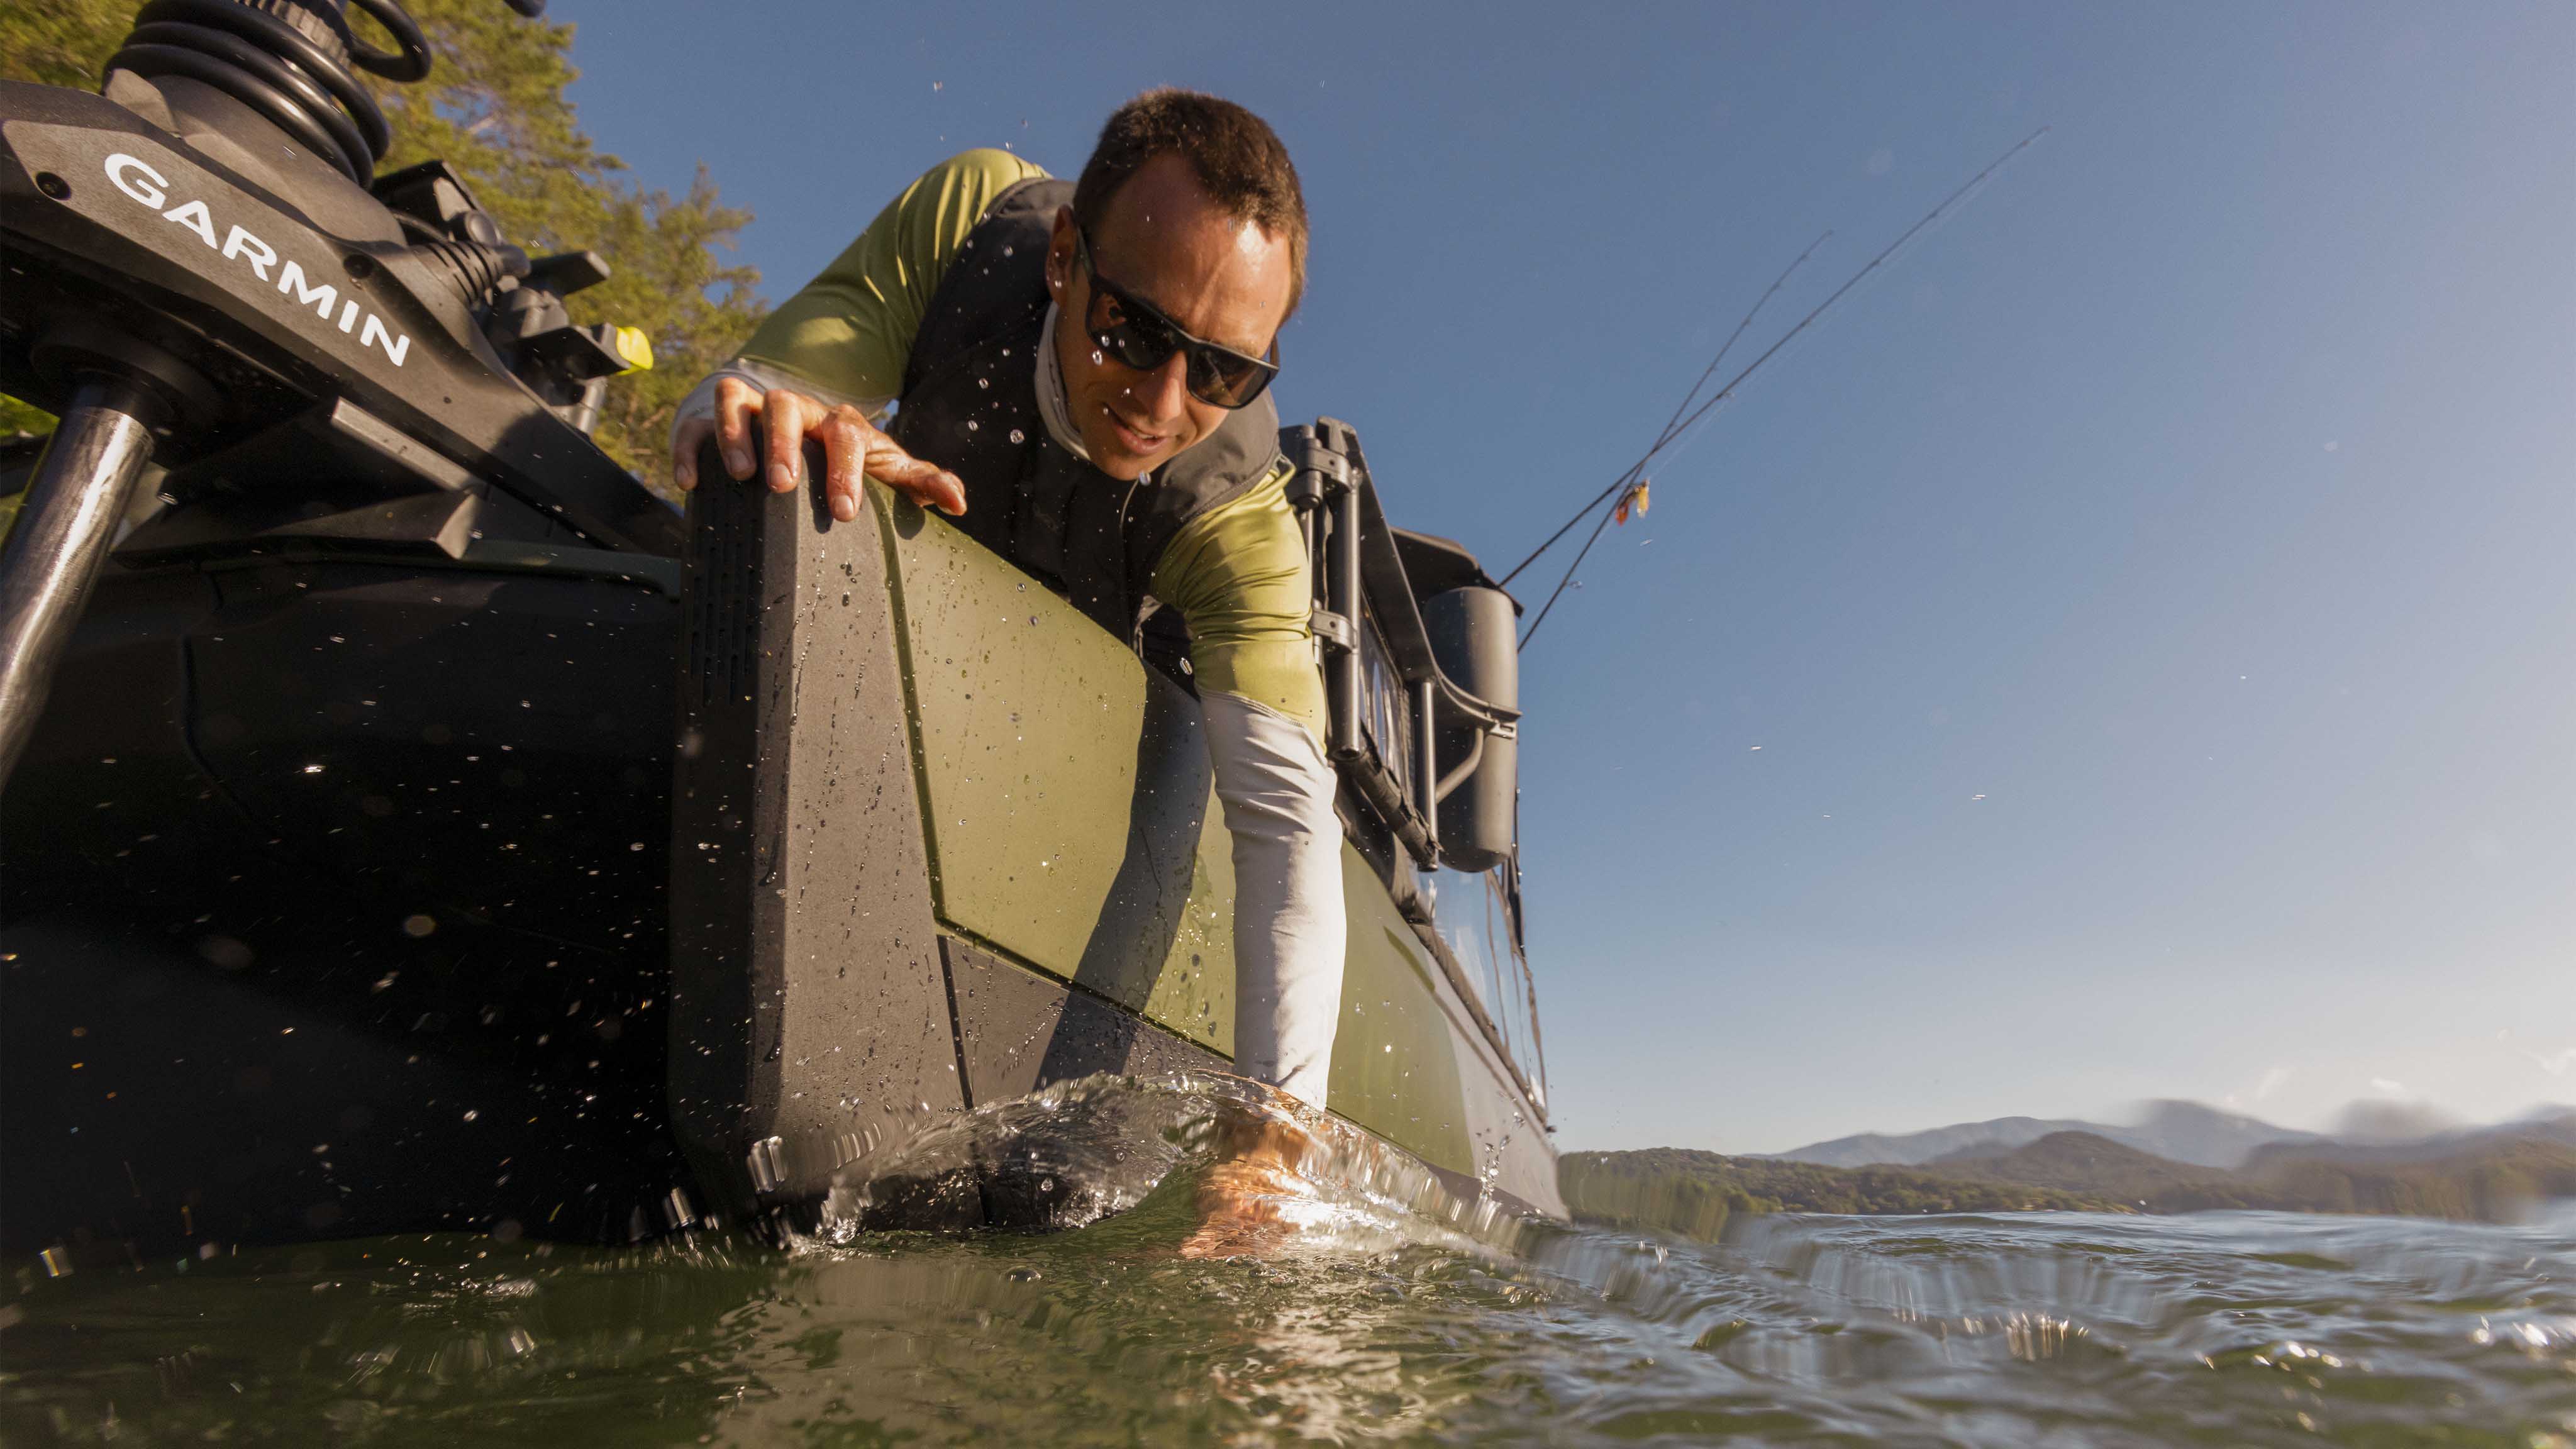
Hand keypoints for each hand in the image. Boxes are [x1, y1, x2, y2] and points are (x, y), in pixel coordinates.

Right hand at [672, 376, 965, 520]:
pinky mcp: (711, 419)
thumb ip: (919, 482)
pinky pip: (696, 423)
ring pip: (738, 400)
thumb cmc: (841, 457)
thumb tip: (960, 502)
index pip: (845, 434)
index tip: (843, 512)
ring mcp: (750, 409)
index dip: (845, 470)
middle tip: (784, 487)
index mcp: (836, 422)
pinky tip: (690, 482)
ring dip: (736, 434)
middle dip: (785, 444)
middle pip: (788, 407)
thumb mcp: (883, 468)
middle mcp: (793, 409)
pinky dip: (690, 448)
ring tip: (740, 477)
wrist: (790, 426)